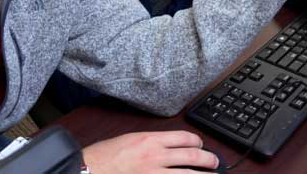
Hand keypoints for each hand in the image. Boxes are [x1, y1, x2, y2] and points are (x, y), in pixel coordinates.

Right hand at [81, 131, 220, 173]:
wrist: (91, 169)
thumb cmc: (106, 155)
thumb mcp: (130, 140)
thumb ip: (150, 142)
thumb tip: (166, 146)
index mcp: (150, 140)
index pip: (183, 137)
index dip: (197, 141)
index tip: (201, 144)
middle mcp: (156, 157)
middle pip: (191, 156)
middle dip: (208, 159)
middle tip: (215, 163)